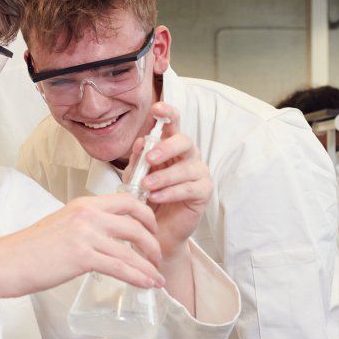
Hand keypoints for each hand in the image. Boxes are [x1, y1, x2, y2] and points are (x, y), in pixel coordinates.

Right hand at [0, 193, 163, 298]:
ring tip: (157, 277)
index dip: (147, 215)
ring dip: (149, 264)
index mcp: (84, 204)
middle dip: (153, 241)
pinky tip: (147, 284)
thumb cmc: (31, 249)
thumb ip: (85, 225)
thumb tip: (105, 238)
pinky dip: (139, 276)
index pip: (127, 201)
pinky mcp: (82, 256)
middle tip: (157, 256)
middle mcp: (88, 214)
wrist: (7, 262)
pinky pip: (120, 266)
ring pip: (132, 247)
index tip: (152, 229)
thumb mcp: (62, 224)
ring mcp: (86, 234)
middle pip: (136, 223)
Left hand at [127, 102, 211, 259]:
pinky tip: (157, 197)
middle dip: (166, 147)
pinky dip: (171, 192)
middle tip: (150, 158)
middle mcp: (188, 156)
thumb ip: (137, 160)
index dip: (168, 113)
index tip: (157, 108)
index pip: (173, 124)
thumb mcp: (135, 176)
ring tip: (147, 187)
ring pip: (186, 168)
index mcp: (171, 147)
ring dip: (165, 176)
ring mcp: (198, 173)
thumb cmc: (146, 198)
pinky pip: (190, 188)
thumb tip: (140, 142)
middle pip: (185, 141)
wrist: (154, 229)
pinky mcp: (203, 192)